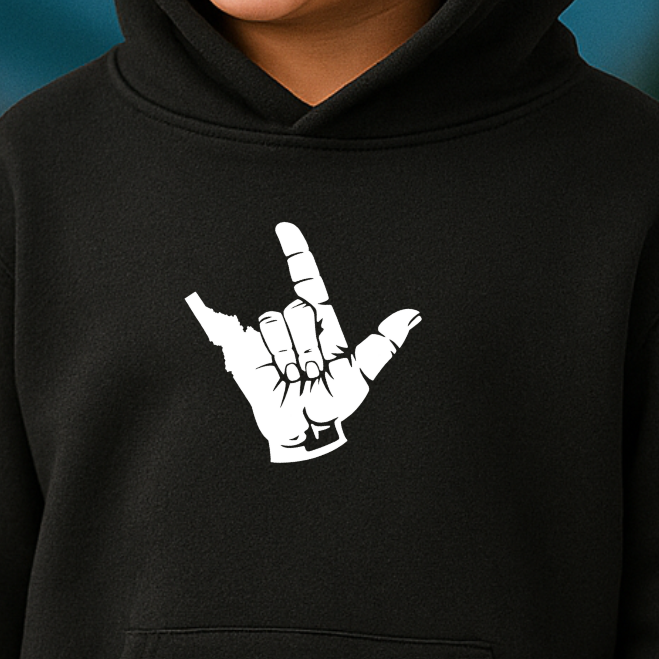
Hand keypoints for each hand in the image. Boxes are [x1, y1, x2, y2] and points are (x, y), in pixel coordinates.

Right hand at [186, 220, 419, 462]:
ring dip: (288, 355)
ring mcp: (270, 337)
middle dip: (308, 342)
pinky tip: (276, 375)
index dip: (296, 254)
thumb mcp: (361, 375)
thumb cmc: (332, 404)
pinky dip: (268, 356)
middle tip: (312, 370)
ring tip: (295, 376)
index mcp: (322, 324)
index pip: (307, 281)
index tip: (284, 229)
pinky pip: (254, 335)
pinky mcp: (246, 350)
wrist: (302, 429)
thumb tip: (412, 315)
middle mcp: (295, 325)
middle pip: (297, 307)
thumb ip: (382, 343)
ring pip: (276, 320)